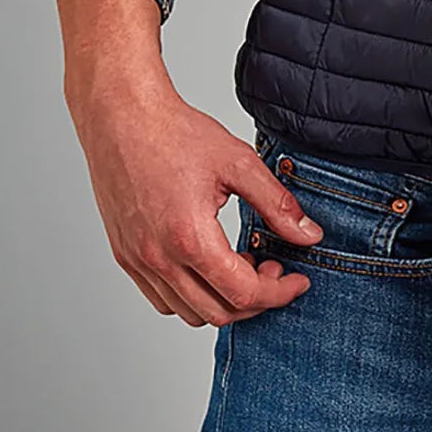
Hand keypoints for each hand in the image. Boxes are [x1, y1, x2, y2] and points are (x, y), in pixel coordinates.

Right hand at [58, 0, 323, 326]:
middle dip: (256, 301)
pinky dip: (193, 295)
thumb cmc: (175, 134)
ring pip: (188, 313)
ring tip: (242, 263)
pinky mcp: (125, 256)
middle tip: (274, 268)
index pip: (243, 293)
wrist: (122, 119)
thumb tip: (309, 235)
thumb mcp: (239, 163)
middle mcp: (158, 259)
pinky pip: (162, 299)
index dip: (279, 293)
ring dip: (223, 301)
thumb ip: (277, 205)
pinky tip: (210, 264)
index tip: (297, 280)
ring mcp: (138, 261)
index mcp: (189, 238)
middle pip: (217, 313)